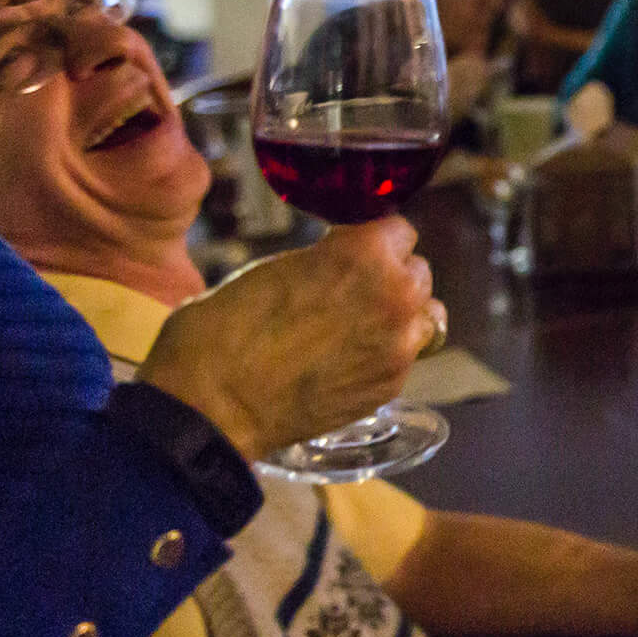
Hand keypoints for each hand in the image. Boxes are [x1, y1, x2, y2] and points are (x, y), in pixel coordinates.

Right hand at [140, 218, 437, 459]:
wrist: (212, 407)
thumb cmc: (224, 330)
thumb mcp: (275, 268)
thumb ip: (325, 260)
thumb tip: (341, 261)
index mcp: (364, 254)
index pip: (399, 229)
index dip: (373, 240)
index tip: (355, 249)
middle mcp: (394, 296)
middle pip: (417, 271)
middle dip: (390, 276)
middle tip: (353, 290)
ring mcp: (398, 345)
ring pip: (425, 314)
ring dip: (401, 314)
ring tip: (362, 325)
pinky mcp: (391, 385)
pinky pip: (406, 355)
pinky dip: (388, 352)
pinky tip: (350, 359)